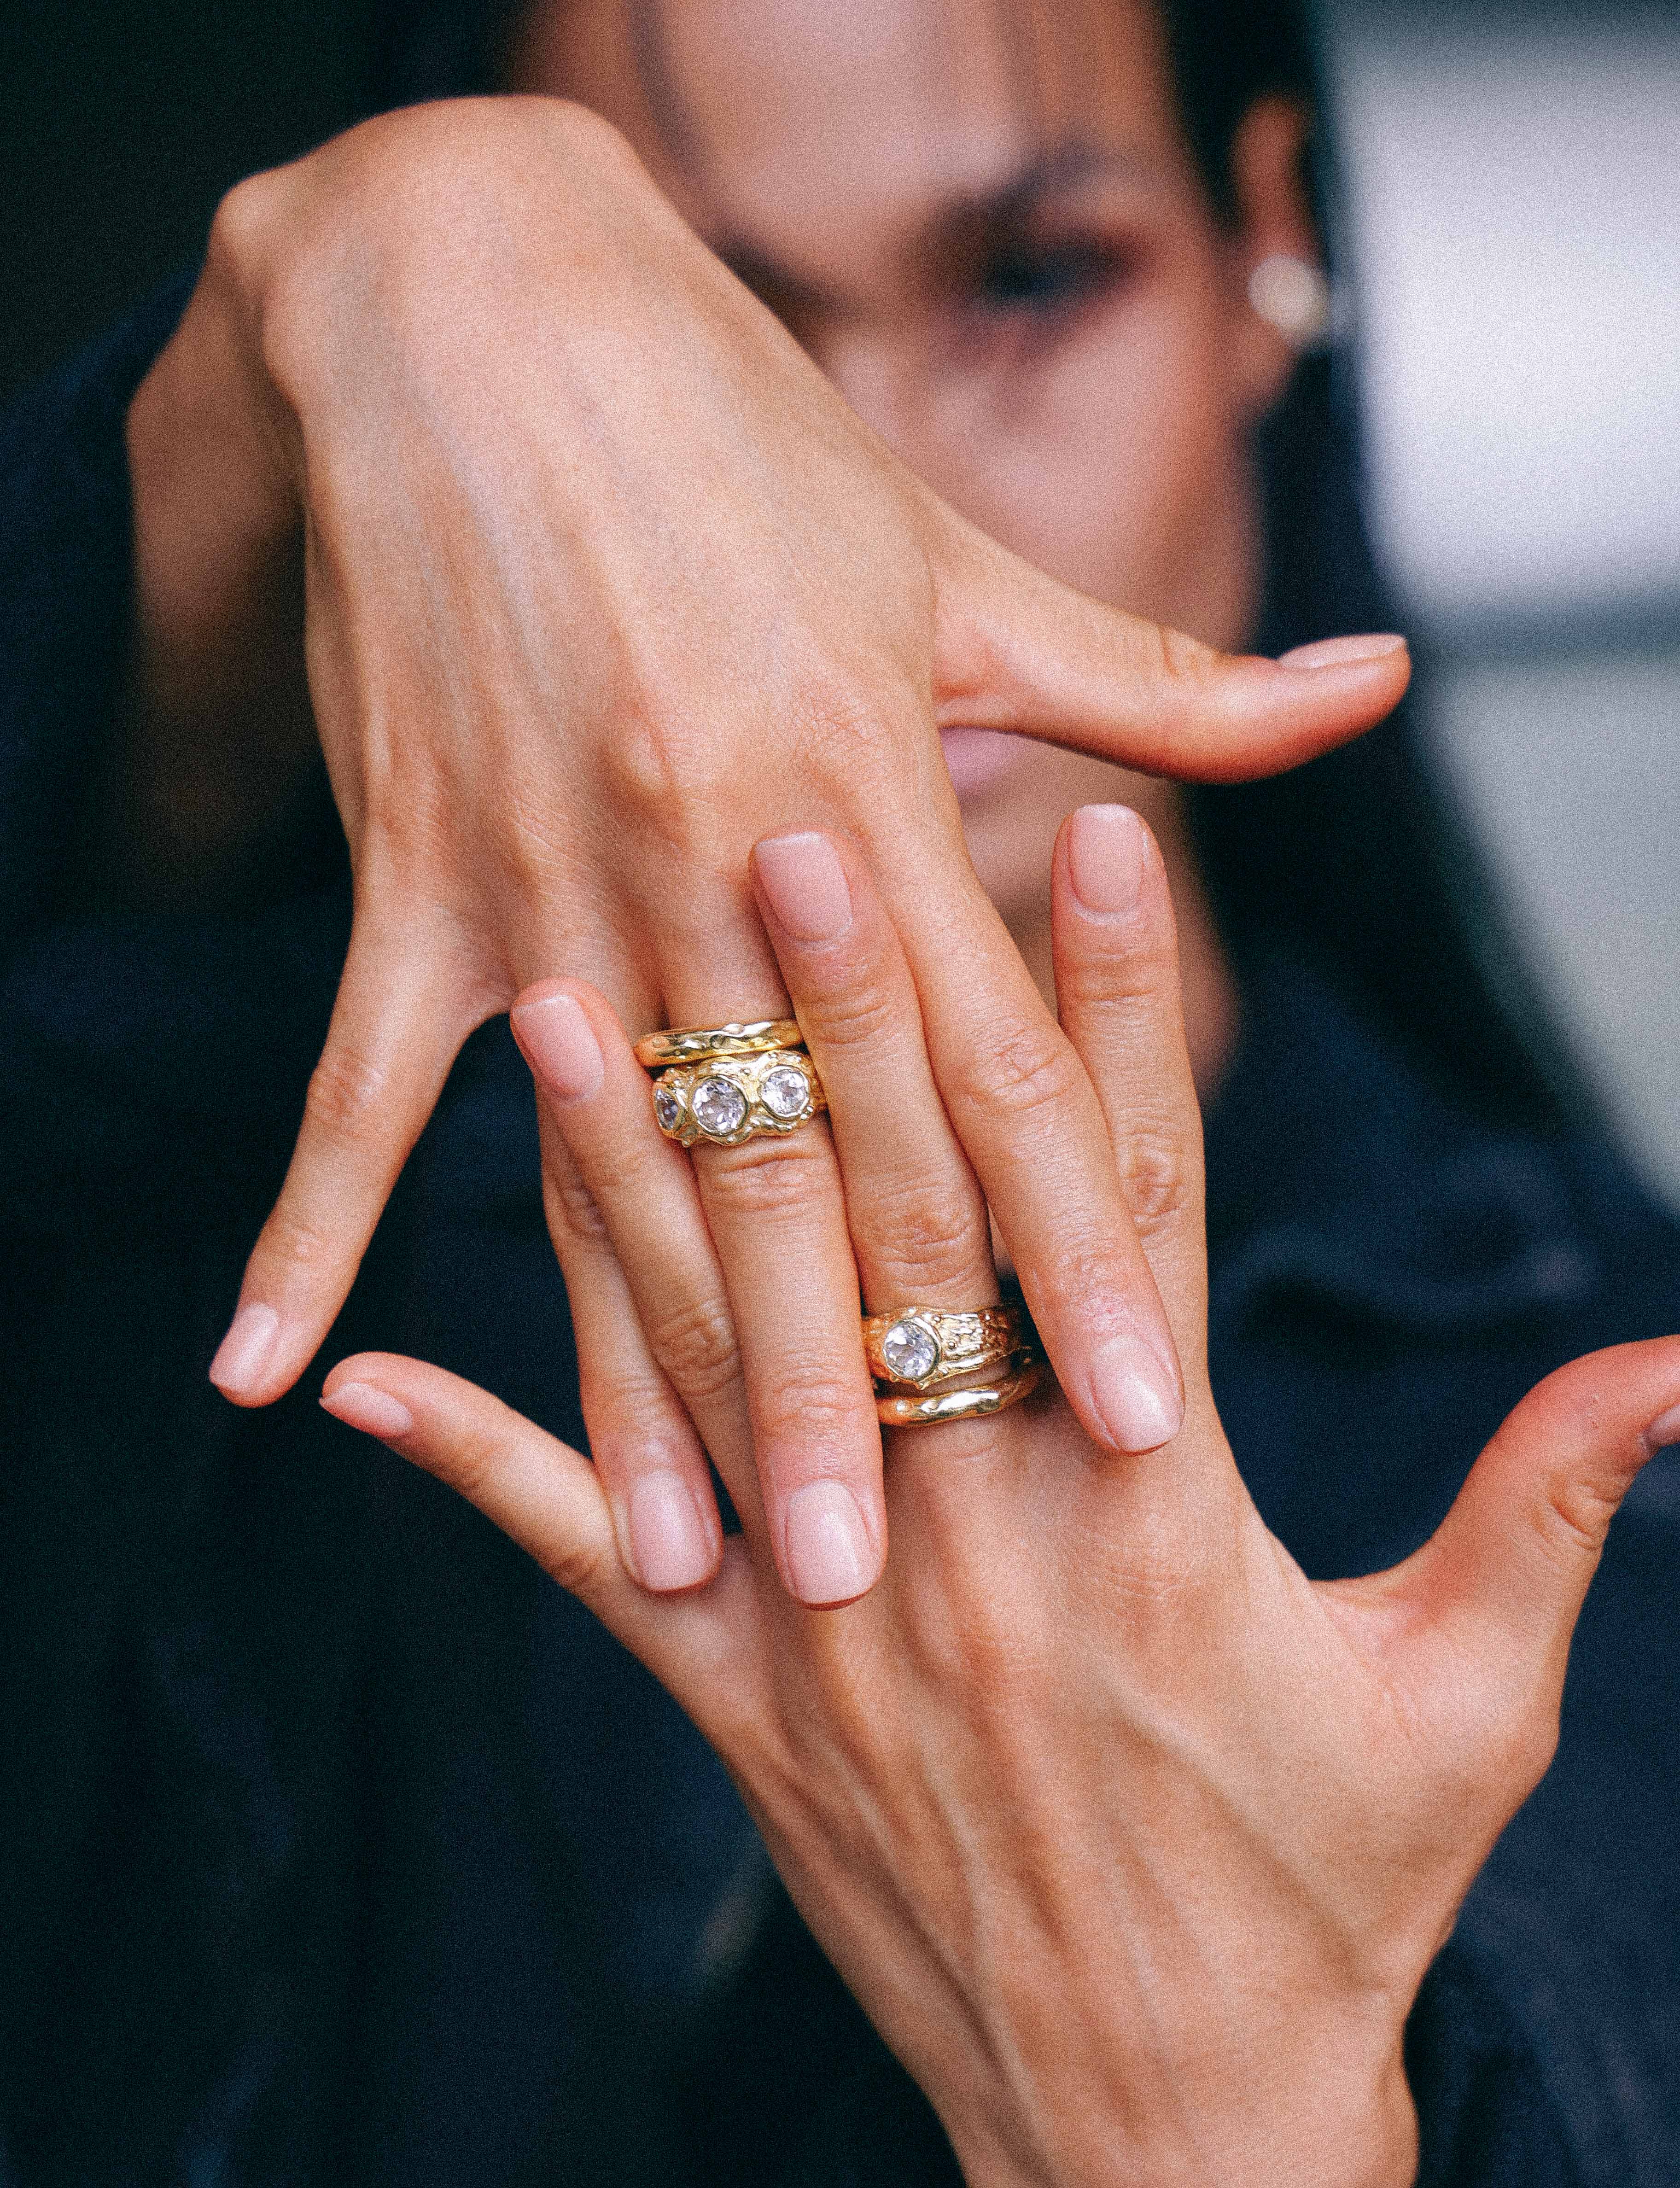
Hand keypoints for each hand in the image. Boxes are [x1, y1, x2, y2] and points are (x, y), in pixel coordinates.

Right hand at [119, 95, 1409, 1605]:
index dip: (1071, 1256)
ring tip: (680, 1566)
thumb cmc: (748, 442)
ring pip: (607, 1185)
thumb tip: (1373, 699)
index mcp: (870, 798)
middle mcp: (711, 870)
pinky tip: (264, 1375)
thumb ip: (1163, 685)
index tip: (1130, 1421)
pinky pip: (352, 1094)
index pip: (994, 1077)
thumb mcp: (964, 564)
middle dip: (853, 1395)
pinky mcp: (412, 889)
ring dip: (638, 1387)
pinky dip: (304, 1232)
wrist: (483, 315)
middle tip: (890, 1592)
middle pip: (800, 1181)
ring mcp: (546, 890)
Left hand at [316, 799, 1679, 2187]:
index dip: (1121, 1016)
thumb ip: (1549, 1511)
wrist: (1164, 2137)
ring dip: (628, 1175)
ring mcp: (835, 1630)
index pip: (1133, 1214)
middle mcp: (978, 1545)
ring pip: (717, 1356)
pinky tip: (348, 1384)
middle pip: (900, 1238)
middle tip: (792, 828)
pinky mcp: (740, 1714)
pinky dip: (475, 1474)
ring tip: (558, 1002)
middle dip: (849, 1022)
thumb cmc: (1333, 1905)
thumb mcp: (1469, 1708)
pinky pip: (592, 1571)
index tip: (1094, 837)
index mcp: (1162, 1522)